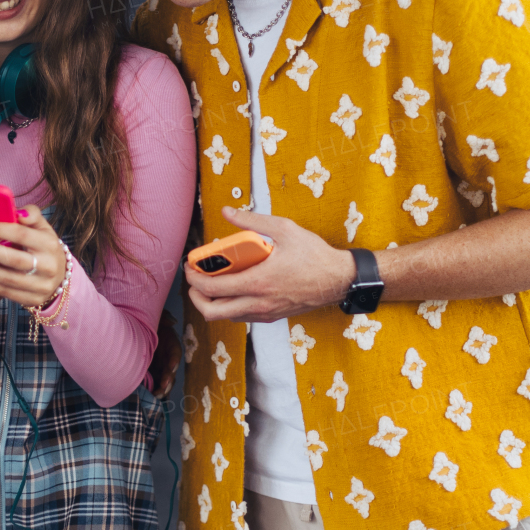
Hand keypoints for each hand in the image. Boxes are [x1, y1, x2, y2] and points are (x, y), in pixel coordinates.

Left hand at [0, 204, 66, 314]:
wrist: (60, 277)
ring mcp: (41, 286)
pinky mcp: (33, 300)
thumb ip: (31, 215)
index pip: (21, 235)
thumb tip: (18, 212)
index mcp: (50, 244)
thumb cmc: (43, 247)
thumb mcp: (42, 228)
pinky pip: (5, 292)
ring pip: (7, 279)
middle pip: (13, 259)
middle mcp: (48, 266)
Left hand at [147, 308, 181, 398]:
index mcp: (169, 345)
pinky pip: (155, 384)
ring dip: (162, 388)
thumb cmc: (145, 323)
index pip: (175, 352)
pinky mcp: (152, 375)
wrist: (132, 331)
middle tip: (163, 386)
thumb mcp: (156, 317)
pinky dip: (155, 391)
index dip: (174, 360)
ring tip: (156, 395)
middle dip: (168, 379)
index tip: (171, 367)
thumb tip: (172, 322)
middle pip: (170, 370)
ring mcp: (159, 368)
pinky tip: (150, 397)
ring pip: (165, 380)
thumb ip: (164, 318)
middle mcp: (166, 358)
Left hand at [184, 213, 354, 322]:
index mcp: (257, 283)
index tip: (190, 265)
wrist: (339, 280)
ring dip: (213, 302)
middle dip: (195, 297)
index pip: (212, 288)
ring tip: (212, 282)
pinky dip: (230, 305)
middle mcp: (259, 303)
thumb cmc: (314, 255)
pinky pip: (242, 316)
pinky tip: (234, 287)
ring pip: (226, 317)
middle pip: (212, 312)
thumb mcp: (285, 229)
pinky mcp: (272, 316)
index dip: (193, 278)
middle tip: (195, 279)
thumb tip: (227, 211)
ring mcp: (265, 312)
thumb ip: (252, 220)